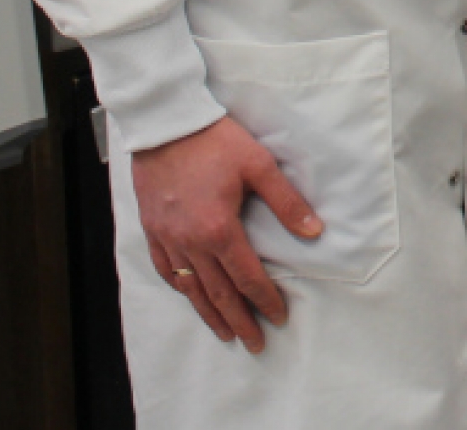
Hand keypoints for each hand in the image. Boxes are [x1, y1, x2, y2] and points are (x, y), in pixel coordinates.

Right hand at [132, 117, 321, 350]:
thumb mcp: (259, 165)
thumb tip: (314, 231)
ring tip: (224, 333)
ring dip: (209, 313)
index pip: (247, 277)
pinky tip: (188, 295)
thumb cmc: (215, 141)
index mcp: (220, 230)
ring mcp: (168, 237)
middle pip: (218, 293)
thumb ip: (287, 202)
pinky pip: (165, 268)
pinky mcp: (152, 228)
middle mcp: (191, 242)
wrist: (167, 123)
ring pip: (190, 287)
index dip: (264, 300)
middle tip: (254, 343)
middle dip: (239, 320)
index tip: (278, 317)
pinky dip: (179, 287)